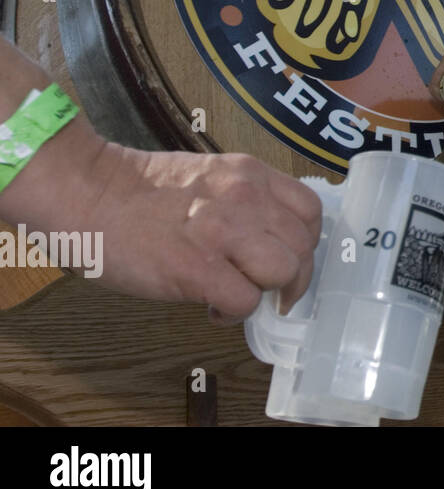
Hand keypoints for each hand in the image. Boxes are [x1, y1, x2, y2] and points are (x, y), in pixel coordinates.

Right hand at [66, 135, 321, 323]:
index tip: (288, 259)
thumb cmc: (141, 190)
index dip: (305, 243)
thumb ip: (246, 201)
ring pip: (284, 273)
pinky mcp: (196, 268)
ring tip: (238, 294)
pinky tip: (211, 307)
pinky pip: (244, 302)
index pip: (311, 212)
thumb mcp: (211, 177)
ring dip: (266, 293)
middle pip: (303, 247)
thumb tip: (270, 242)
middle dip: (290, 276)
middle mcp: (246, 198)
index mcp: (250, 174)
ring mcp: (222, 232)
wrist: (88, 191)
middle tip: (265, 288)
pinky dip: (233, 314)